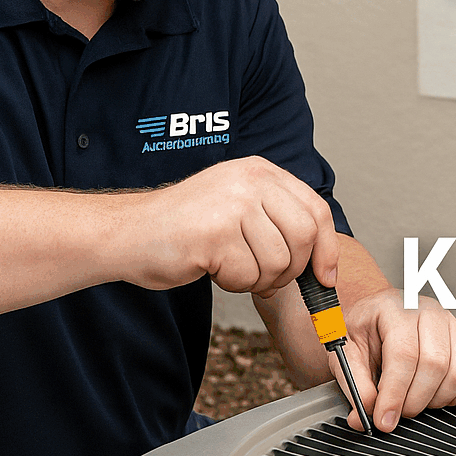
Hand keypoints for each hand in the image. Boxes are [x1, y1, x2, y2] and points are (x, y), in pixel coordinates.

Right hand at [118, 156, 338, 295]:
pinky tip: (213, 269)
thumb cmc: (185, 228)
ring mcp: (232, 204)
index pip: (316, 209)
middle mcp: (250, 180)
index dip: (326, 248)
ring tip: (232, 269)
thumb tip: (323, 259)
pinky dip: (235, 284)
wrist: (129, 233)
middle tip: (267, 279)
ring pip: (278, 260)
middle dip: (292, 269)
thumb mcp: (239, 206)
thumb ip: (277, 219)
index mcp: (261, 171)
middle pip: (304, 236)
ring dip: (258, 279)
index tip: (325, 276)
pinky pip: (248, 275)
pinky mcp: (215, 233)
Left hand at [333, 289, 455, 431]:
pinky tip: (438, 394)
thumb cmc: (363, 330)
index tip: (384, 419)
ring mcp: (454, 326)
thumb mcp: (346, 353)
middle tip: (397, 411)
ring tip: (415, 400)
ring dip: (436, 400)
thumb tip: (365, 416)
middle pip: (436, 365)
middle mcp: (430, 312)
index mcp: (396, 308)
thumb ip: (355, 386)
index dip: (395, 393)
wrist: (375, 316)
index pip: (404, 353)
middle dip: (414, 400)